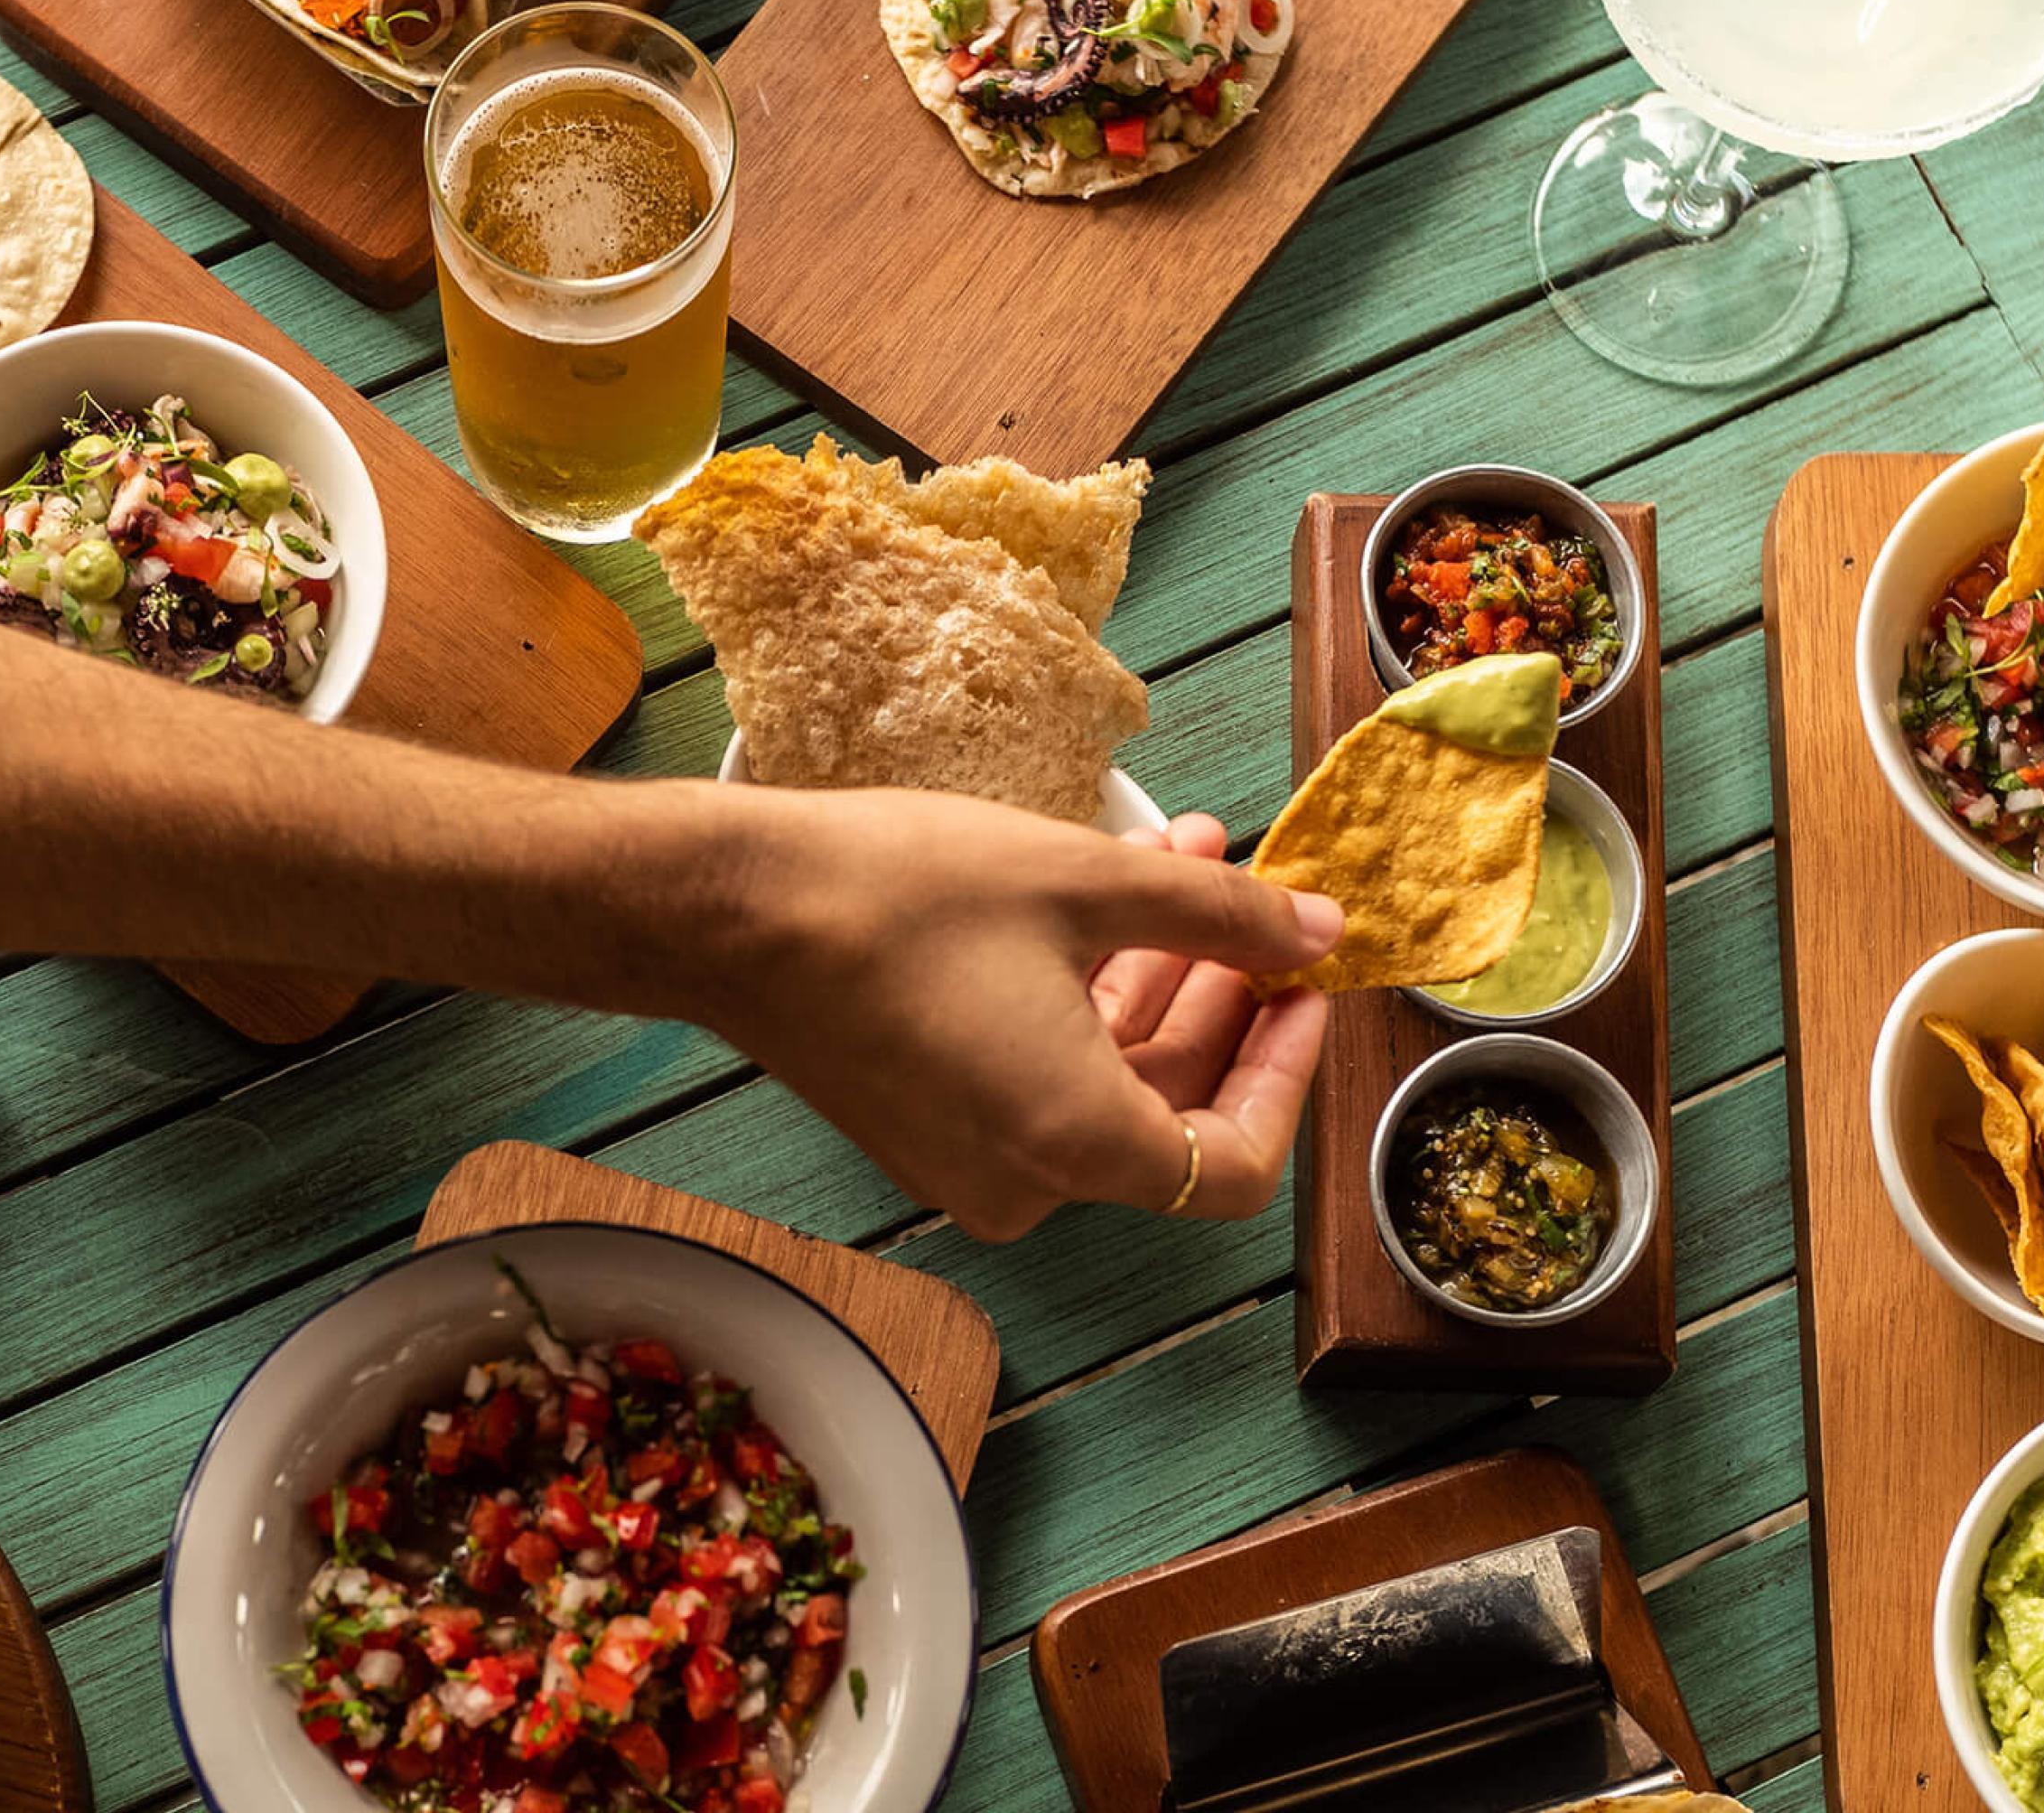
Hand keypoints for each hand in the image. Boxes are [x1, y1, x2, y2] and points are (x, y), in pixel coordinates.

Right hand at [693, 794, 1338, 1242]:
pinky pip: (1039, 1084)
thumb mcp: (1085, 884)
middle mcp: (1025, 1183)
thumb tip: (1316, 931)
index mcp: (1075, 1144)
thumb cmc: (896, 896)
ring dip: (1154, 982)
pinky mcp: (926, 1130)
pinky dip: (1083, 1006)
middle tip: (1254, 903)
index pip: (1236, 1167)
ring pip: (1103, 1090)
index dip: (1286, 1076)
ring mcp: (968, 1164)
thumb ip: (1222, 915)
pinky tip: (1105, 900)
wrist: (727, 910)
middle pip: (1170, 1118)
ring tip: (1184, 860)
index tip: (1304, 989)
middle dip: (1221, 1000)